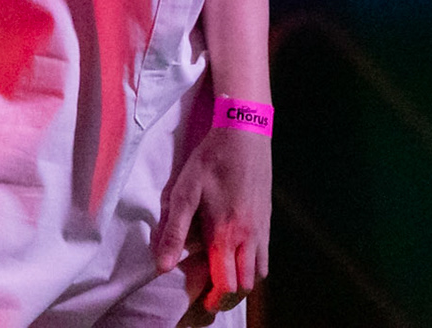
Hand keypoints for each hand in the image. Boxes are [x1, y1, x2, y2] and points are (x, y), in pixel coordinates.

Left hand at [154, 125, 271, 315]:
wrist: (245, 131)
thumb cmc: (211, 160)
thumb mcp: (185, 192)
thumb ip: (174, 232)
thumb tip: (163, 267)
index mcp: (226, 234)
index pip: (227, 283)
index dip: (214, 298)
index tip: (201, 300)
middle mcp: (249, 236)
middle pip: (246, 284)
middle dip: (229, 293)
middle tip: (211, 289)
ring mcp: (262, 227)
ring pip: (259, 271)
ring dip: (243, 277)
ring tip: (225, 272)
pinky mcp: (268, 216)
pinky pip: (266, 253)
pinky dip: (254, 262)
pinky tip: (238, 251)